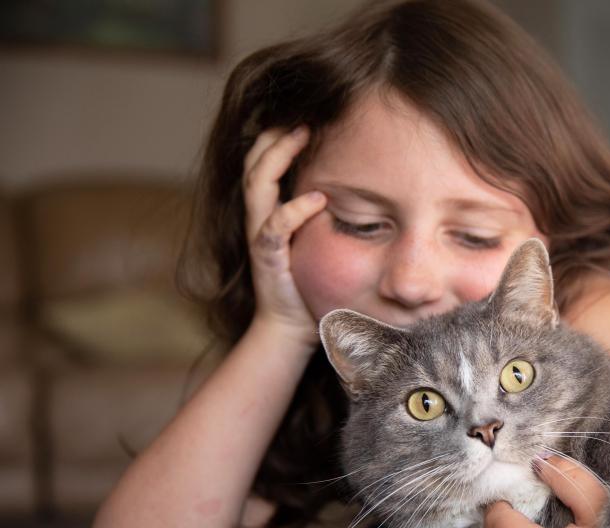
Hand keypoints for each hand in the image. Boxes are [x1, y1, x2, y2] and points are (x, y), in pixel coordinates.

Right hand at [243, 126, 326, 346]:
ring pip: (257, 185)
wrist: (291, 328)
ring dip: (278, 157)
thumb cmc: (307, 284)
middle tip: (301, 117)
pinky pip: (274, 228)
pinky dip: (294, 210)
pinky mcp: (267, 258)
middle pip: (254, 164)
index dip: (277, 139)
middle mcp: (259, 219)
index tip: (304, 117)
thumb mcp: (316, 240)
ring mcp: (260, 237)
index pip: (263, 164)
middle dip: (274, 137)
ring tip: (301, 137)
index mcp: (269, 212)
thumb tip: (355, 190)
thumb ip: (323, 214)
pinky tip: (317, 198)